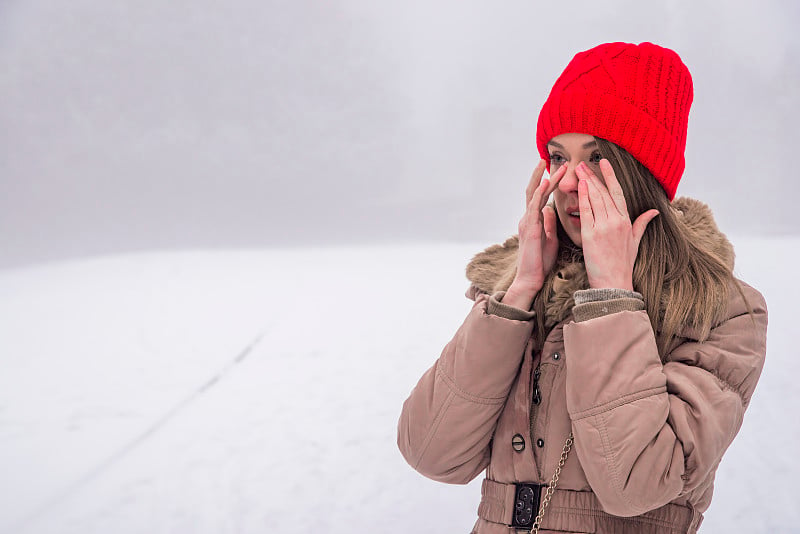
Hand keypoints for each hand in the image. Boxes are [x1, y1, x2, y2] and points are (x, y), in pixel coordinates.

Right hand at [513, 159, 567, 292]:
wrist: (530, 279)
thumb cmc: (540, 263)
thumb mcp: (549, 239)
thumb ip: (549, 224)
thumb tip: (550, 210)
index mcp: (533, 221)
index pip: (540, 197)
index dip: (547, 182)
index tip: (556, 170)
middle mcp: (528, 218)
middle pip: (533, 191)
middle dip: (540, 174)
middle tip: (546, 158)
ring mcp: (527, 222)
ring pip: (533, 195)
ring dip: (541, 179)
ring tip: (548, 165)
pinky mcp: (530, 228)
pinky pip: (534, 207)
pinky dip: (539, 193)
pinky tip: (545, 184)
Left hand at [575, 159, 659, 289]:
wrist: (613, 283)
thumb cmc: (622, 264)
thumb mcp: (635, 241)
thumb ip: (642, 223)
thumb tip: (655, 211)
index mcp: (626, 221)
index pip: (618, 193)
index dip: (611, 176)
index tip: (604, 163)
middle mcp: (616, 221)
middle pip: (604, 193)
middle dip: (594, 176)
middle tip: (584, 164)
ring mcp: (603, 227)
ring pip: (595, 199)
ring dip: (587, 182)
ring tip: (579, 170)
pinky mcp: (591, 235)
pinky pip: (586, 212)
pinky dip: (583, 198)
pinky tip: (580, 186)